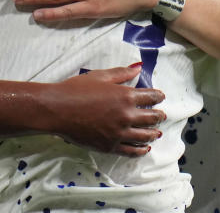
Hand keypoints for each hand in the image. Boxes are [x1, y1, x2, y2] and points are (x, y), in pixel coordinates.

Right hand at [45, 64, 164, 155]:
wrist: (57, 109)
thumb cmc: (76, 89)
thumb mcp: (99, 76)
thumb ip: (121, 73)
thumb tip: (138, 68)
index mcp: (125, 96)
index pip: (151, 97)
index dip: (158, 96)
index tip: (160, 97)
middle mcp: (126, 116)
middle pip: (151, 118)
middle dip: (159, 116)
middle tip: (162, 115)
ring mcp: (119, 133)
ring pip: (145, 136)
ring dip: (154, 133)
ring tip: (157, 132)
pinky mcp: (110, 146)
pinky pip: (132, 151)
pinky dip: (141, 150)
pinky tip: (145, 148)